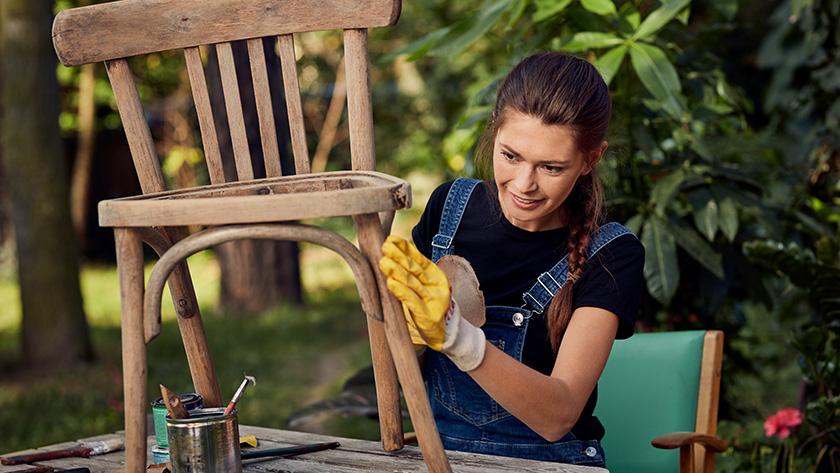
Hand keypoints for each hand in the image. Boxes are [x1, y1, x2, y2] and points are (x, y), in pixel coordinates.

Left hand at [379, 236, 485, 370]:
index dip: (406, 248)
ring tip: (383, 262)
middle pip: (415, 269)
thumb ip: (412, 273)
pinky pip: (412, 301)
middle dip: (399, 257)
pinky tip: (391, 283)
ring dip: (397, 272)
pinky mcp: (427, 316)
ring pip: (413, 283)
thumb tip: (392, 252)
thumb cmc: (429, 306)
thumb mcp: (424, 287)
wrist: (446, 333)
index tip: (391, 239)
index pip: (419, 259)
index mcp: (436, 275)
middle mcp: (436, 286)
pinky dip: (401, 291)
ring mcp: (433, 300)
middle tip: (385, 247)